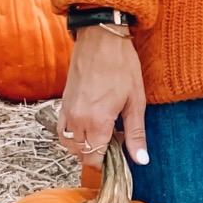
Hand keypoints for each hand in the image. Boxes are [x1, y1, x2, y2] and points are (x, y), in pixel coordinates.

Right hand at [58, 26, 147, 165]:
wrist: (100, 38)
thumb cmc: (122, 66)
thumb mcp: (136, 101)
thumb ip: (136, 134)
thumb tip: (141, 160)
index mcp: (96, 122)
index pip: (93, 158)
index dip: (105, 163)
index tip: (117, 159)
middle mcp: (77, 120)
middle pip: (80, 153)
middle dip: (96, 154)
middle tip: (114, 142)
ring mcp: (66, 111)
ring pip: (68, 143)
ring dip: (83, 145)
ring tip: (102, 133)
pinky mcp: (62, 102)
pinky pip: (61, 129)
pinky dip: (72, 134)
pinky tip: (88, 124)